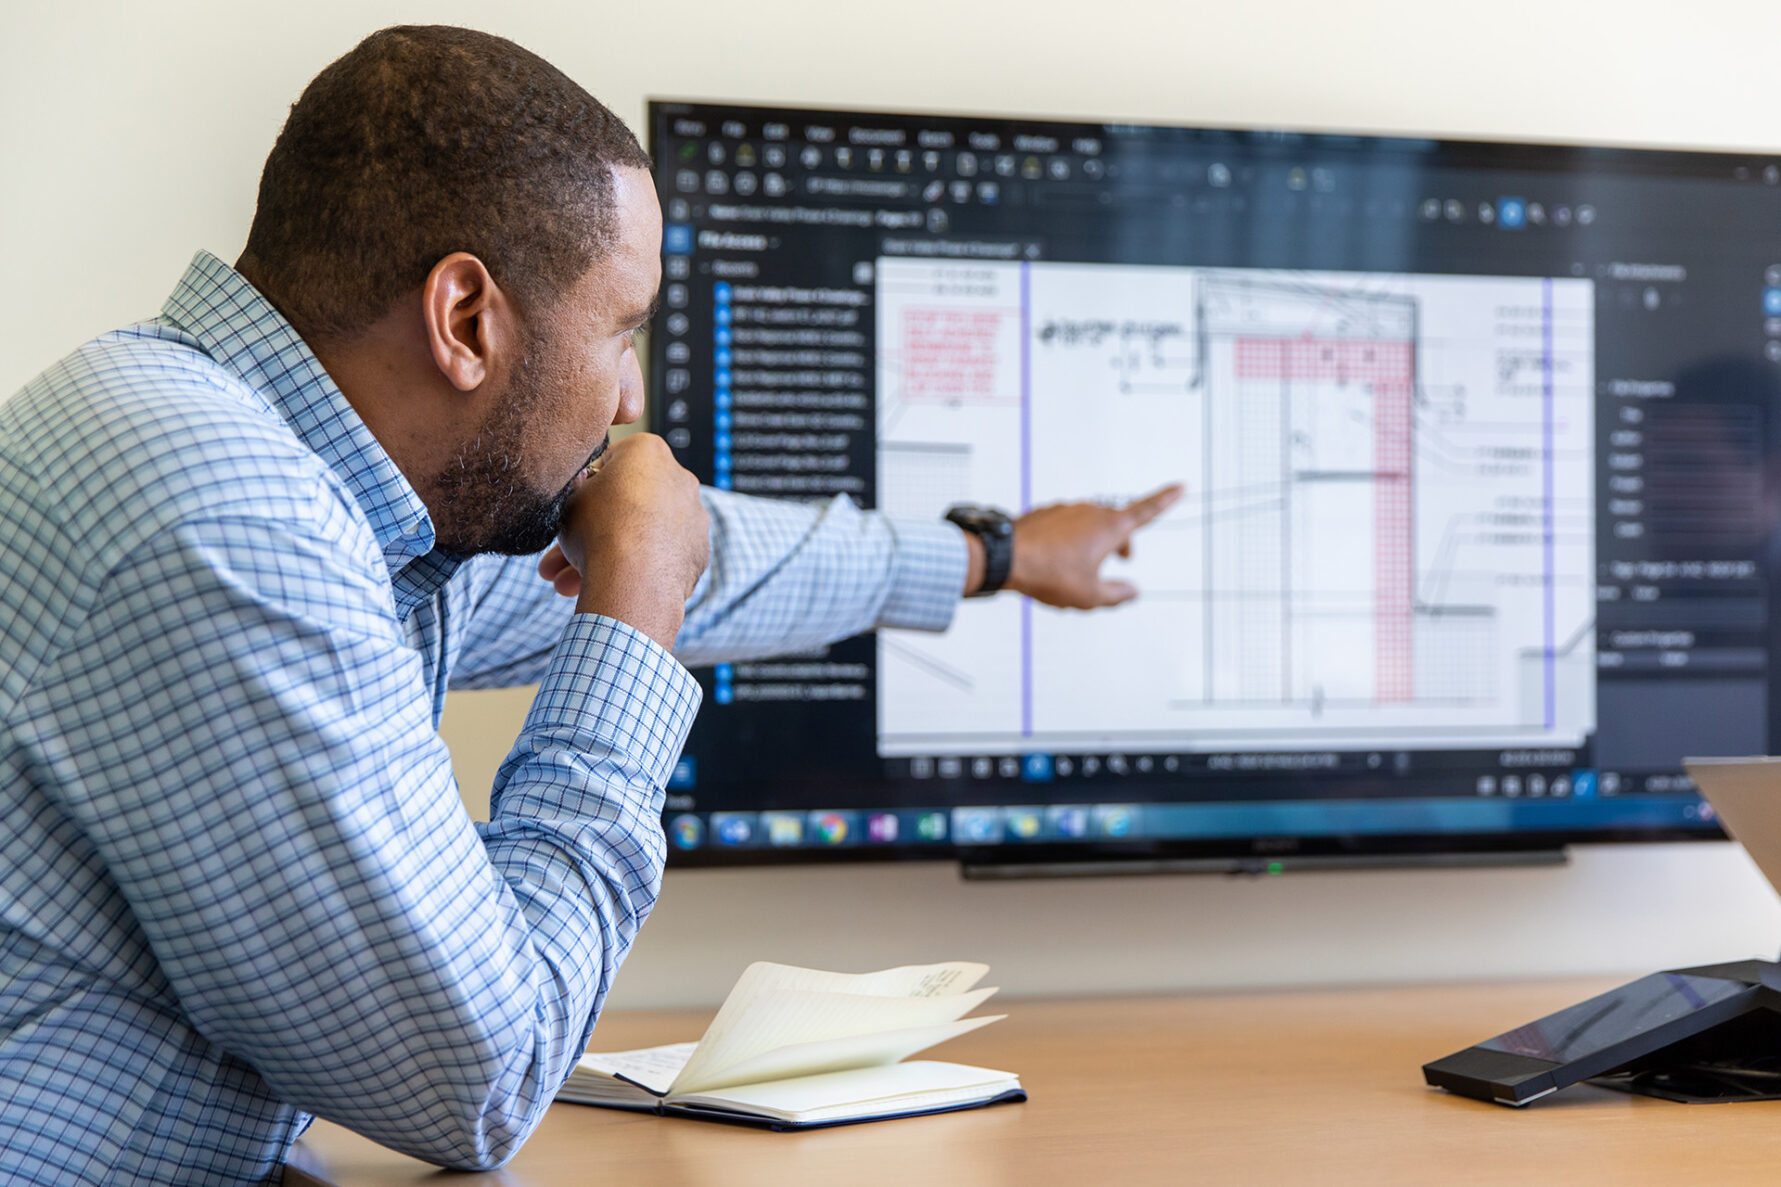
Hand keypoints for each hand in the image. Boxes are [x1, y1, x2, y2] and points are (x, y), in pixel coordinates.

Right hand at [540, 434, 709, 650]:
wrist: (635, 583)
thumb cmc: (599, 533)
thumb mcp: (569, 500)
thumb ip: (577, 487)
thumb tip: (583, 486)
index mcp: (648, 451)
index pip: (611, 461)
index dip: (587, 486)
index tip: (575, 507)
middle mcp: (679, 477)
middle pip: (629, 502)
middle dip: (594, 530)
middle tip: (564, 554)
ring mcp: (694, 516)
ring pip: (644, 532)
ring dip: (611, 554)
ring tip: (570, 583)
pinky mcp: (698, 551)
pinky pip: (664, 555)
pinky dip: (643, 567)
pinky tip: (614, 587)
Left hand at [993, 484, 1183, 608]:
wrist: (1003, 558)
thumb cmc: (1049, 575)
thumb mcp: (1090, 596)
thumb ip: (1118, 594)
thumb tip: (1133, 591)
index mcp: (1109, 527)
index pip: (1146, 512)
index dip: (1165, 500)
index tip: (1181, 486)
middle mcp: (1090, 511)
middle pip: (1116, 524)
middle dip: (1123, 541)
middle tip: (1123, 560)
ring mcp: (1066, 509)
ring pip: (1088, 525)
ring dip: (1092, 542)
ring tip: (1076, 568)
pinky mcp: (1045, 512)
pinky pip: (1064, 526)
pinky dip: (1066, 540)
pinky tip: (1052, 560)